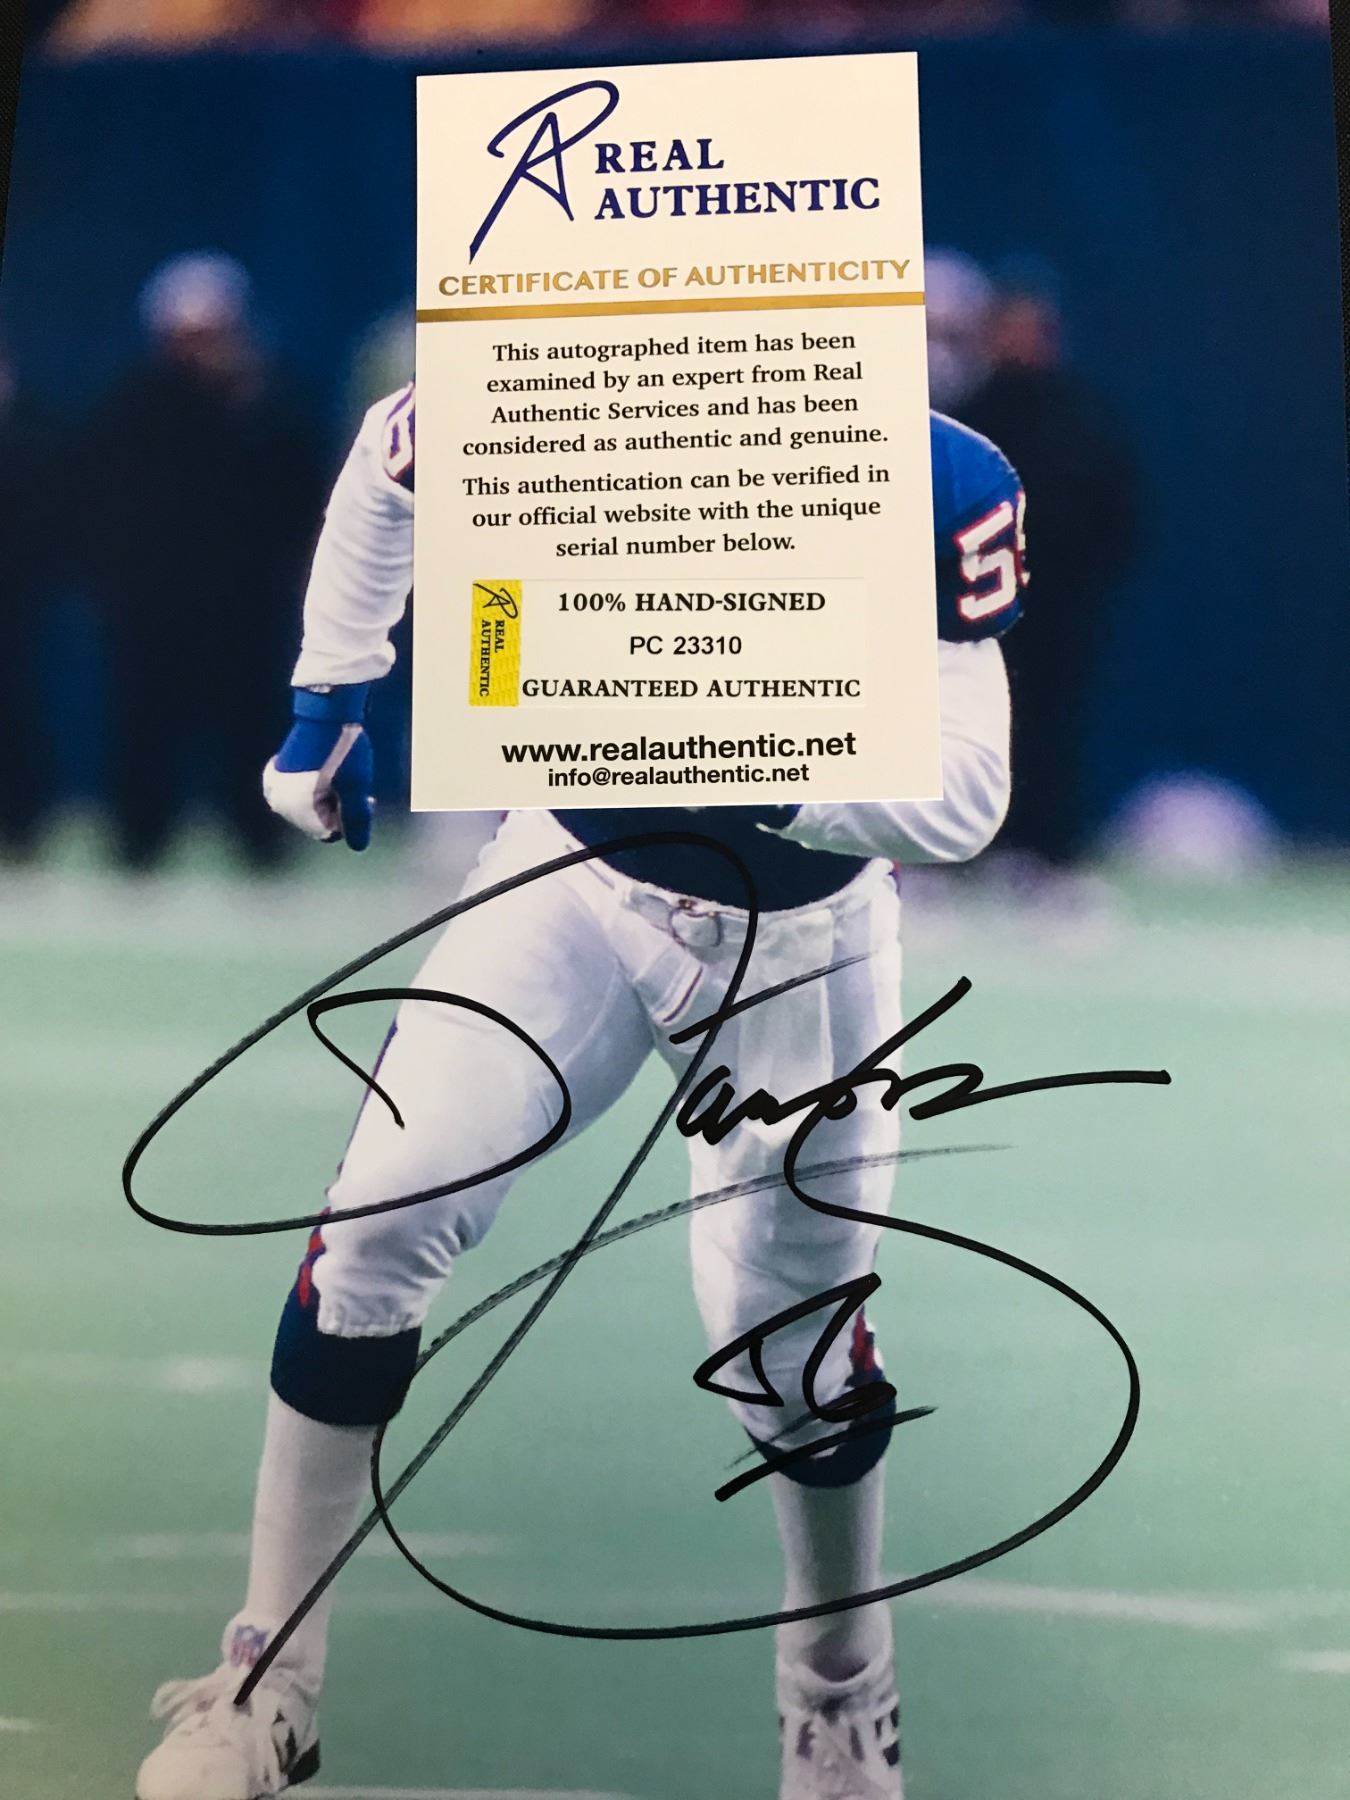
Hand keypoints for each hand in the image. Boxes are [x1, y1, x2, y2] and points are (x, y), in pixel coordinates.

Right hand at [262, 685, 374, 851]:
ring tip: (341, 776)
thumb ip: (357, 821)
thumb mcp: (356, 788)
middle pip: (317, 821)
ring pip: (309, 808)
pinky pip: (300, 794)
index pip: (330, 832)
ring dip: (329, 798)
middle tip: (354, 785)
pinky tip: (325, 772)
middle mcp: (278, 802)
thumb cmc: (344, 751)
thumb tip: (358, 847)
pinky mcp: (276, 773)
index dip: (350, 819)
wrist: (326, 711)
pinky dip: (315, 788)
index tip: (363, 798)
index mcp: (295, 809)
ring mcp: (275, 787)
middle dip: (339, 809)